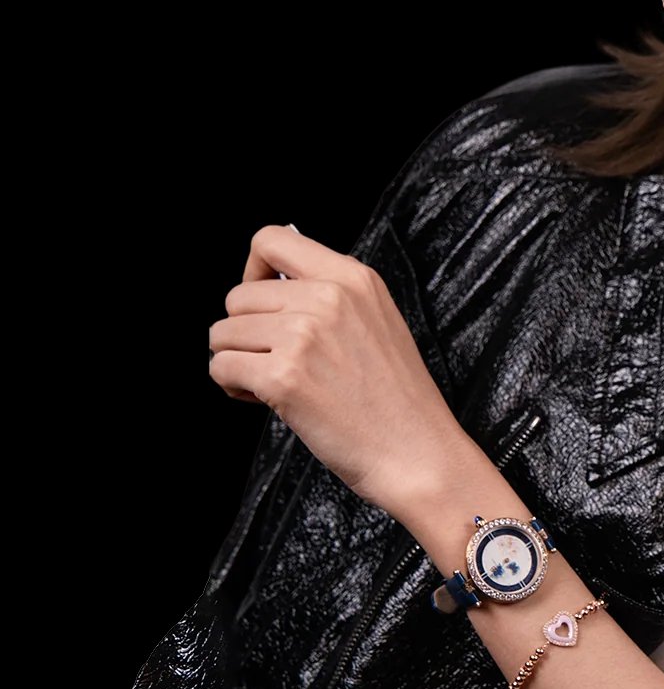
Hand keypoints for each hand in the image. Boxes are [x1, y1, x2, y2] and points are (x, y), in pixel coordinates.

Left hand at [208, 224, 468, 517]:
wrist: (416, 449)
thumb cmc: (396, 397)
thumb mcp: (377, 320)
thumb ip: (330, 295)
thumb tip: (268, 285)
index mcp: (352, 277)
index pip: (271, 239)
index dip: (252, 271)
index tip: (262, 303)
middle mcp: (326, 297)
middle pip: (238, 295)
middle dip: (243, 331)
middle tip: (272, 359)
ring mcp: (303, 335)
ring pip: (222, 333)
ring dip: (236, 359)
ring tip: (272, 381)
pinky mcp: (282, 376)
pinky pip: (221, 367)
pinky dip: (234, 387)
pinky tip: (267, 401)